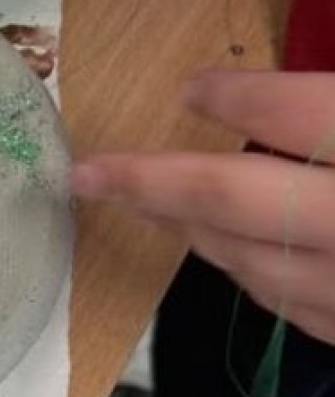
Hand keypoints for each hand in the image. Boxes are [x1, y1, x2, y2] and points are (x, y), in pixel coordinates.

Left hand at [71, 70, 334, 344]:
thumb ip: (328, 103)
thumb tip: (277, 91)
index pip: (297, 115)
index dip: (240, 97)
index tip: (194, 88)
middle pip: (234, 199)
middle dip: (150, 182)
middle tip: (86, 173)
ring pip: (251, 264)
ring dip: (189, 229)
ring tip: (144, 204)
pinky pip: (292, 308)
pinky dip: (246, 272)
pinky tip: (224, 250)